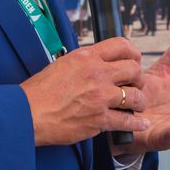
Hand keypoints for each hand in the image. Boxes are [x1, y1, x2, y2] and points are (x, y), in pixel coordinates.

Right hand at [20, 37, 149, 146]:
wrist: (28, 113)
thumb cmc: (40, 90)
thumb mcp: (64, 63)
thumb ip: (85, 61)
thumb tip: (100, 61)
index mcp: (87, 57)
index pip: (122, 45)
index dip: (133, 53)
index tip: (135, 61)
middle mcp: (97, 74)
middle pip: (134, 70)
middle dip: (138, 78)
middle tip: (135, 85)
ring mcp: (100, 97)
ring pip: (135, 95)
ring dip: (139, 101)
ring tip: (137, 105)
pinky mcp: (99, 119)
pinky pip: (127, 120)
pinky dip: (137, 123)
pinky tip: (141, 123)